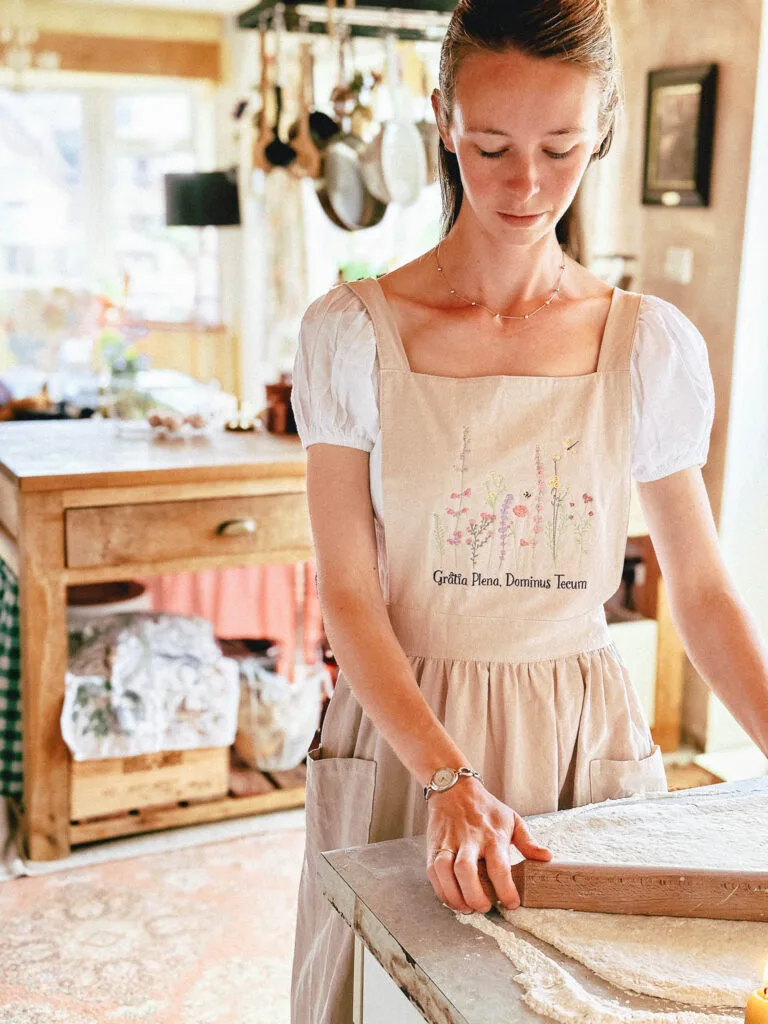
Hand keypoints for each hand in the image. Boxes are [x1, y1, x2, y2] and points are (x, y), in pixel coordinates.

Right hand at [425, 776, 551, 913]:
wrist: (454, 788)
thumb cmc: (486, 808)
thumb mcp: (512, 819)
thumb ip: (528, 841)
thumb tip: (546, 857)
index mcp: (492, 835)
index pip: (499, 867)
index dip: (506, 890)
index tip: (512, 904)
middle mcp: (469, 839)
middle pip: (466, 871)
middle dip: (474, 896)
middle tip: (485, 908)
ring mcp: (448, 842)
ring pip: (445, 871)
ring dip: (454, 895)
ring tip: (466, 908)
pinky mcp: (433, 845)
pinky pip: (432, 871)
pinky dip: (440, 889)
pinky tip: (451, 898)